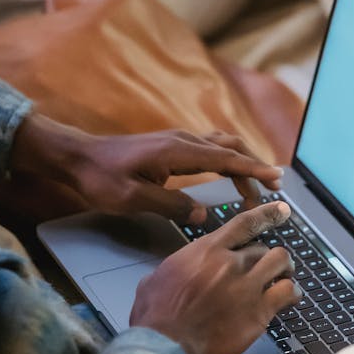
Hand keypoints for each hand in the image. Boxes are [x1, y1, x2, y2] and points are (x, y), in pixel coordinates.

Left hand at [10, 115, 283, 223]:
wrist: (78, 158)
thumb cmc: (101, 179)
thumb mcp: (133, 199)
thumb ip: (170, 204)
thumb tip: (204, 213)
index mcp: (177, 152)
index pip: (225, 159)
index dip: (253, 170)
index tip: (275, 179)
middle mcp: (182, 140)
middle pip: (230, 148)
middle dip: (254, 166)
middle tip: (274, 187)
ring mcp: (177, 141)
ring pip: (221, 145)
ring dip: (242, 161)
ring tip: (257, 182)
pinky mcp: (171, 146)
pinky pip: (209, 148)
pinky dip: (227, 158)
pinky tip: (230, 172)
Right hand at [130, 202, 301, 353]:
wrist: (166, 347)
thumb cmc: (156, 318)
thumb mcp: (153, 281)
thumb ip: (172, 270)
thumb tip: (169, 272)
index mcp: (206, 251)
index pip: (245, 224)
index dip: (267, 214)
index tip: (282, 210)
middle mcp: (231, 263)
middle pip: (263, 248)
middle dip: (265, 258)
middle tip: (264, 269)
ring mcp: (248, 286)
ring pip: (281, 262)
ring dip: (284, 269)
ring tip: (283, 277)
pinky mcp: (259, 312)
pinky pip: (288, 292)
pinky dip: (292, 292)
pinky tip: (289, 298)